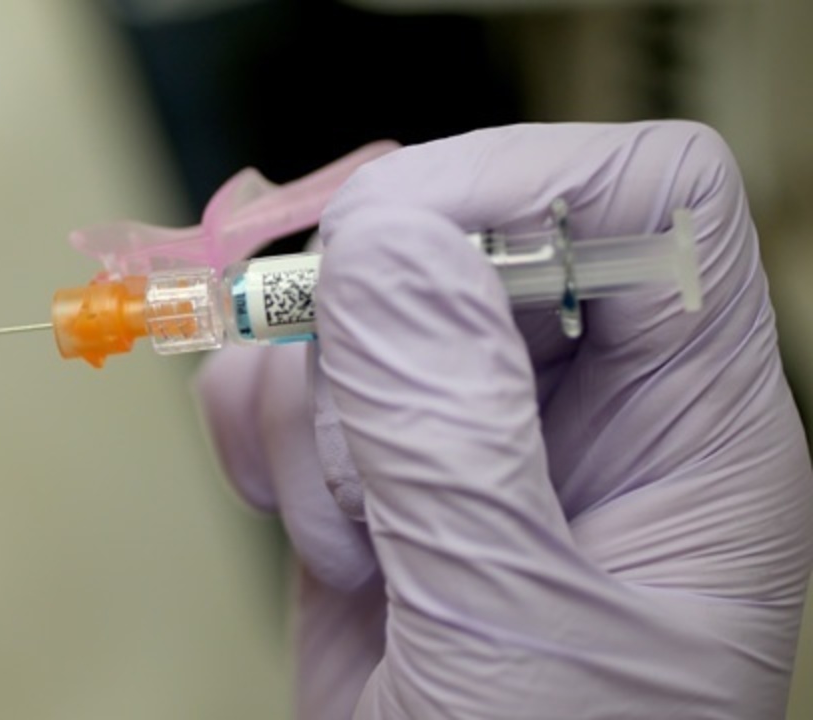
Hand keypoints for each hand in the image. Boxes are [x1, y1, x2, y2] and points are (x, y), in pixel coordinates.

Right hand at [197, 122, 812, 718]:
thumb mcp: (517, 633)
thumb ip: (457, 441)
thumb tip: (385, 245)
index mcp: (686, 430)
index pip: (647, 203)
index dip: (528, 180)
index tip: (396, 243)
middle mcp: (576, 413)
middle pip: (475, 231)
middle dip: (373, 290)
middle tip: (315, 370)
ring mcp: (462, 441)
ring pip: (358, 306)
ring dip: (310, 402)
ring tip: (344, 538)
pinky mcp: (367, 477)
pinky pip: (290, 381)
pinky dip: (258, 425)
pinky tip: (288, 515)